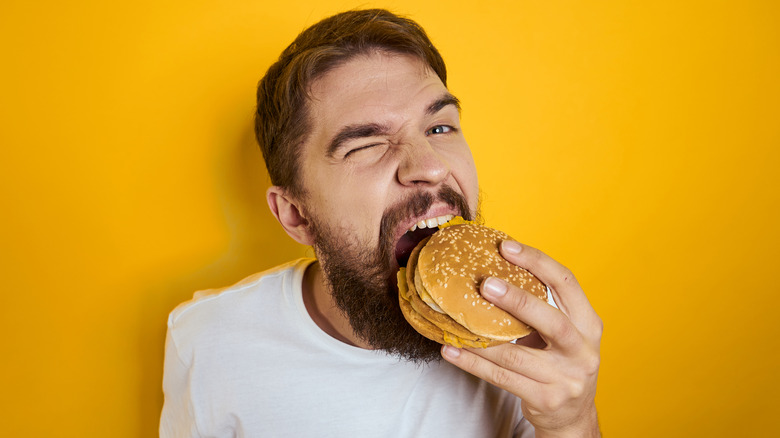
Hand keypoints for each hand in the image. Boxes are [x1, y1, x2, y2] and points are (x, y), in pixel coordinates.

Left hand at [441, 240, 601, 436]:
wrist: (572, 417)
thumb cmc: (560, 363)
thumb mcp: (564, 333)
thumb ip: (541, 307)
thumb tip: (493, 269)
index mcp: (589, 323)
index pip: (566, 282)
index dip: (537, 262)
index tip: (506, 247)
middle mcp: (583, 350)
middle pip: (551, 320)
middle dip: (517, 300)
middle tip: (486, 284)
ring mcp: (565, 378)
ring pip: (517, 355)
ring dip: (482, 338)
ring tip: (457, 320)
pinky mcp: (545, 399)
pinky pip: (501, 378)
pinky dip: (473, 363)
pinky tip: (452, 350)